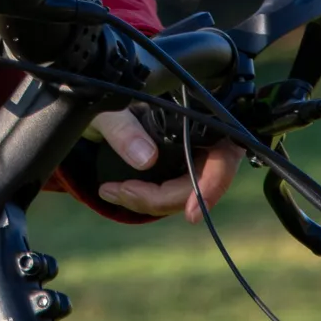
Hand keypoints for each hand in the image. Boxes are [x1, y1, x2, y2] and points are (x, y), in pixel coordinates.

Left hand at [88, 107, 242, 222]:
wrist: (98, 117)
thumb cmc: (106, 107)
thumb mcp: (107, 111)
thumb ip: (123, 127)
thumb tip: (147, 158)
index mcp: (199, 117)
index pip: (222, 157)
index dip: (211, 186)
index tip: (192, 214)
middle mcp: (204, 139)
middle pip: (202, 184)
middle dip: (164, 197)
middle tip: (124, 192)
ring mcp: (194, 158)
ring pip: (187, 194)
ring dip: (151, 201)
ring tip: (110, 191)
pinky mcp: (179, 173)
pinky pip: (173, 195)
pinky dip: (148, 200)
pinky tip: (117, 193)